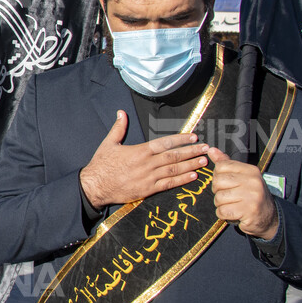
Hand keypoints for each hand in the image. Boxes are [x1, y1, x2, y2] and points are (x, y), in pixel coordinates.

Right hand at [79, 111, 209, 209]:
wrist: (95, 186)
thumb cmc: (101, 165)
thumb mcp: (108, 143)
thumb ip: (118, 128)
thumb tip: (121, 112)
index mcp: (139, 151)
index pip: (164, 143)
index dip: (180, 139)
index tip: (193, 137)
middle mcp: (147, 163)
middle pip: (174, 156)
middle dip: (191, 151)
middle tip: (206, 148)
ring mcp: (149, 177)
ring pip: (174, 170)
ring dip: (191, 165)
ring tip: (204, 161)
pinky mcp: (148, 190)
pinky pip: (168, 184)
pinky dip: (182, 180)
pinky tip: (193, 176)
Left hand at [208, 148, 278, 239]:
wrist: (269, 216)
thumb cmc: (251, 195)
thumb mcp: (242, 176)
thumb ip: (226, 163)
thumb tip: (211, 150)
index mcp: (250, 170)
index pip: (221, 166)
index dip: (218, 176)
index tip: (227, 183)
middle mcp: (253, 181)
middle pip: (218, 182)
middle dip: (218, 191)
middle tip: (229, 196)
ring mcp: (252, 196)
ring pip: (219, 198)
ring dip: (221, 204)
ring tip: (232, 205)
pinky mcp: (248, 211)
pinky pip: (222, 211)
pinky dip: (223, 214)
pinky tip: (234, 213)